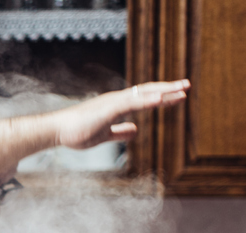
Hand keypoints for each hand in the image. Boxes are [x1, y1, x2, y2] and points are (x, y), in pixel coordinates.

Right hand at [53, 80, 189, 149]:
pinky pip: (132, 103)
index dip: (162, 96)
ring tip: (181, 89)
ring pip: (143, 94)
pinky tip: (160, 99)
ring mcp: (113, 102)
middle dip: (168, 89)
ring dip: (163, 91)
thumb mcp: (105, 135)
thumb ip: (120, 132)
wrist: (58, 131)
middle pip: (148, 91)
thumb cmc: (77, 132)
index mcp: (117, 105)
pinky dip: (147, 100)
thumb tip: (136, 131)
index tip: (178, 95)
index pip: (144, 97)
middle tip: (187, 85)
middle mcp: (118, 99)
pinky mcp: (108, 109)